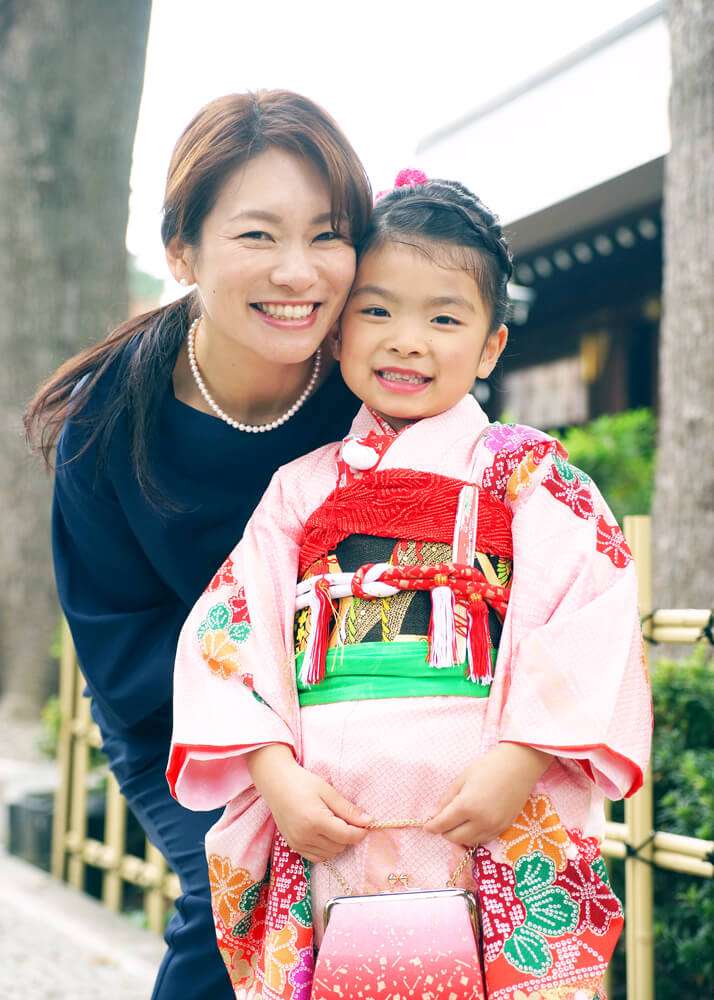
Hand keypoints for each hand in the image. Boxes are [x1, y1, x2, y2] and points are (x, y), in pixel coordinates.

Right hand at [247, 744, 372, 862]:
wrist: (276, 783)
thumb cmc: (303, 782)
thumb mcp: (328, 791)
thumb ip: (348, 809)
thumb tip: (368, 821)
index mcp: (316, 820)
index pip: (346, 836)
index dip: (360, 832)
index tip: (366, 824)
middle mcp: (305, 836)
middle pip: (339, 846)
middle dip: (348, 835)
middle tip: (347, 819)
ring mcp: (298, 843)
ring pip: (329, 854)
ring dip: (337, 843)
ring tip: (334, 824)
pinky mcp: (293, 846)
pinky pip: (316, 857)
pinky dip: (325, 849)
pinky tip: (324, 834)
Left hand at [423, 743, 551, 845]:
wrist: (519, 766)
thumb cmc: (488, 767)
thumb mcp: (462, 779)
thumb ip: (447, 799)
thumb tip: (437, 814)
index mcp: (467, 806)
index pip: (442, 824)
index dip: (431, 826)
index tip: (426, 826)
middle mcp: (480, 821)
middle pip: (454, 838)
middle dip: (444, 831)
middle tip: (443, 820)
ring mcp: (494, 827)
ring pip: (469, 842)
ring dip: (459, 835)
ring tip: (457, 821)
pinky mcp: (504, 828)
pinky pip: (483, 840)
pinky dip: (473, 836)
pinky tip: (472, 824)